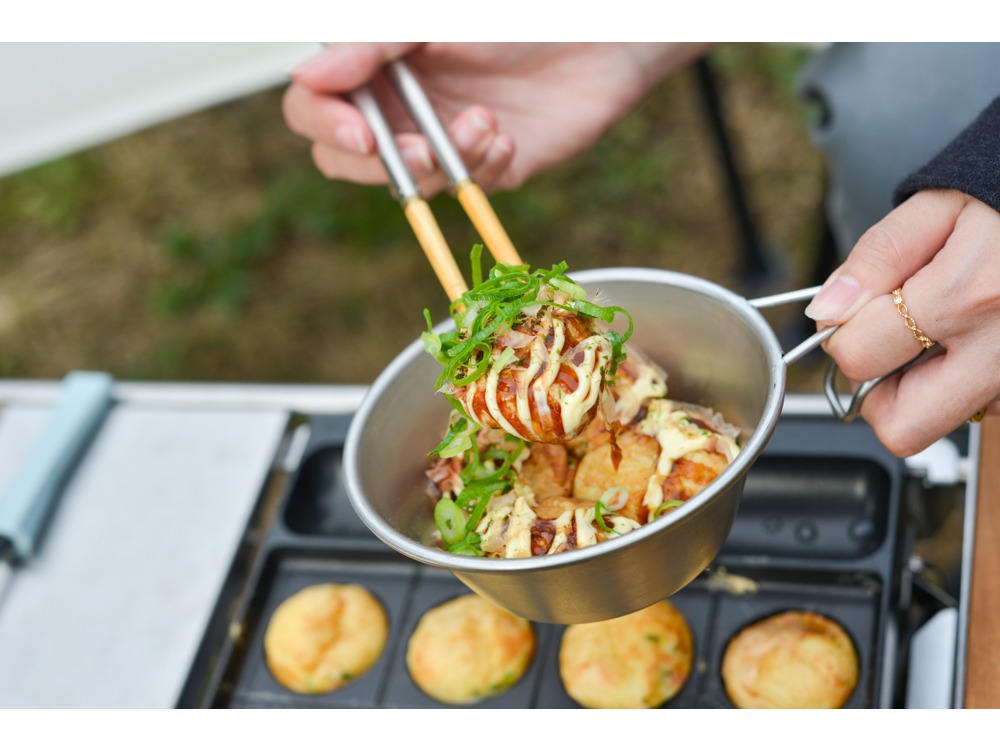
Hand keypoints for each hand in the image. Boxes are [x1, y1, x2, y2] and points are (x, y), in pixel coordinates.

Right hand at [283, 42, 707, 195]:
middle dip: (385, 163)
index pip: (316, 107)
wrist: (602, 35)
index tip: (361, 135)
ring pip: (409, 183)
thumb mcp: (433, 20)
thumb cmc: (518, 14)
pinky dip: (484, 165)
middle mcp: (401, 106)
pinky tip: (507, 134)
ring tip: (486, 124)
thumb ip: (370, 45)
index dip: (326, 126)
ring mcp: (442, 139)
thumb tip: (307, 77)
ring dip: (444, 162)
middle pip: (348, 159)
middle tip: (425, 151)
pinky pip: (465, 187)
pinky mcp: (487, 165)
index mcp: (376, 65)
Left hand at [805, 189, 999, 456]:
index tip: (856, 319)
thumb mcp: (937, 207)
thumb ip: (875, 260)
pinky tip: (979, 334)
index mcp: (968, 295)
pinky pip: (986, 407)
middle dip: (879, 395)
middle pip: (902, 427)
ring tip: (947, 327)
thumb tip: (827, 312)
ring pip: (946, 422)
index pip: (859, 359)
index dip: (843, 338)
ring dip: (928, 387)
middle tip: (890, 348)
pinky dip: (968, 380)